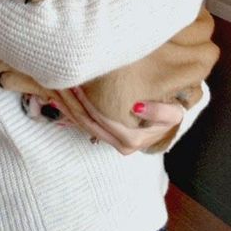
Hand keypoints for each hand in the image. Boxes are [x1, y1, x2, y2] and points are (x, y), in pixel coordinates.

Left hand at [54, 87, 183, 154]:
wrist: (171, 125)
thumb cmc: (171, 114)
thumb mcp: (173, 113)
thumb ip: (160, 112)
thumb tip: (137, 107)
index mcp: (133, 139)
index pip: (104, 119)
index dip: (89, 103)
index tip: (77, 85)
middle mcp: (121, 145)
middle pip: (89, 124)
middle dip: (74, 104)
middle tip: (62, 85)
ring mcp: (113, 144)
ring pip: (84, 126)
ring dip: (69, 108)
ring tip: (57, 91)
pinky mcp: (108, 139)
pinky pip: (86, 126)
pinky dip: (72, 113)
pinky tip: (60, 101)